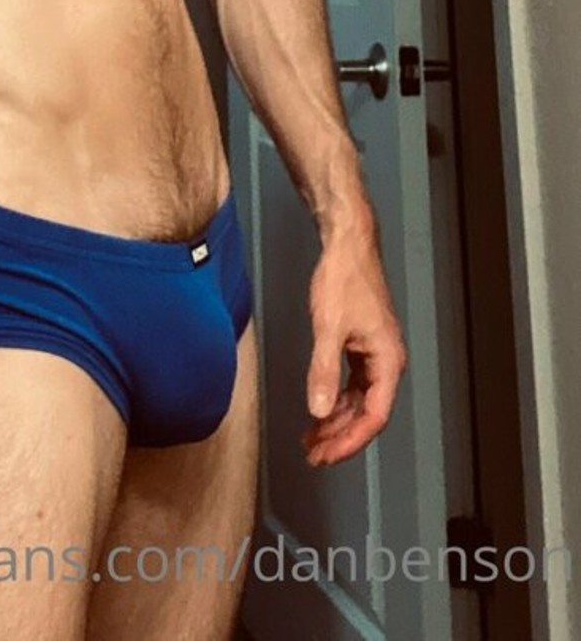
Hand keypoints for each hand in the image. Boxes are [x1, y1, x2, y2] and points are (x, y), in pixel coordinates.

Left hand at [301, 219, 406, 465]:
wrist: (347, 244)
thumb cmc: (344, 278)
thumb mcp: (328, 327)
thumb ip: (322, 371)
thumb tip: (318, 411)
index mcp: (388, 360)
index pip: (374, 417)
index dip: (350, 441)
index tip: (327, 455)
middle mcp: (387, 361)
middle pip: (367, 413)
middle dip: (340, 436)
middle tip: (314, 454)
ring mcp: (375, 353)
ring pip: (359, 400)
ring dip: (336, 420)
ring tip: (312, 438)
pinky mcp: (362, 344)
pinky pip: (352, 384)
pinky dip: (335, 399)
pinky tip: (319, 409)